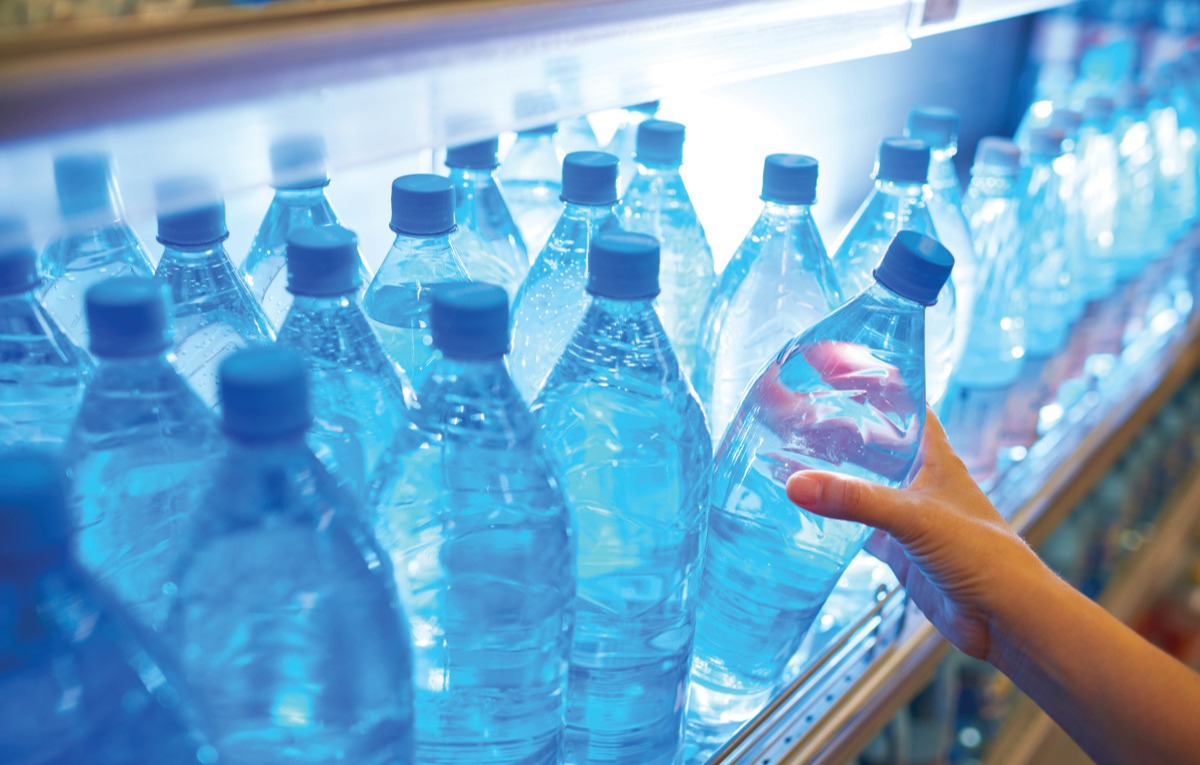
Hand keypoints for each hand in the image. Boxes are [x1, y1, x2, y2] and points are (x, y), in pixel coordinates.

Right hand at [784, 408, 1047, 662]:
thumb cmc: (982, 555)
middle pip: (874, 443)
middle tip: (795, 414)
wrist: (1005, 616)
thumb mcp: (914, 518)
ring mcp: (907, 515)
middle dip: (839, 429)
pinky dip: (833, 519)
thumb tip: (796, 483)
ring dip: (833, 473)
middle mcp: (920, 480)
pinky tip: (806, 513)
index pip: (903, 405)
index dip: (874, 382)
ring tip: (788, 456)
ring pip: (862, 484)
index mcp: (935, 457)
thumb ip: (855, 500)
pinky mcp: (898, 549)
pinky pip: (857, 526)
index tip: (835, 365)